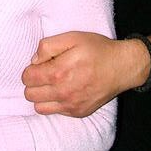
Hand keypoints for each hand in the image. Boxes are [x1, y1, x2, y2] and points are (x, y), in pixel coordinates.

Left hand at [22, 31, 147, 116]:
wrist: (123, 67)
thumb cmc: (97, 49)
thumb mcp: (72, 37)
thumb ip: (48, 46)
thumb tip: (34, 61)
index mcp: (59, 71)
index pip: (28, 77)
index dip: (31, 69)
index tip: (41, 64)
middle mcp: (63, 92)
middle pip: (29, 94)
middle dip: (33, 82)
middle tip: (46, 73)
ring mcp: (71, 105)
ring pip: (38, 106)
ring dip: (41, 95)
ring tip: (53, 83)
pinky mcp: (78, 113)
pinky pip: (53, 112)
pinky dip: (53, 103)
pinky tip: (63, 91)